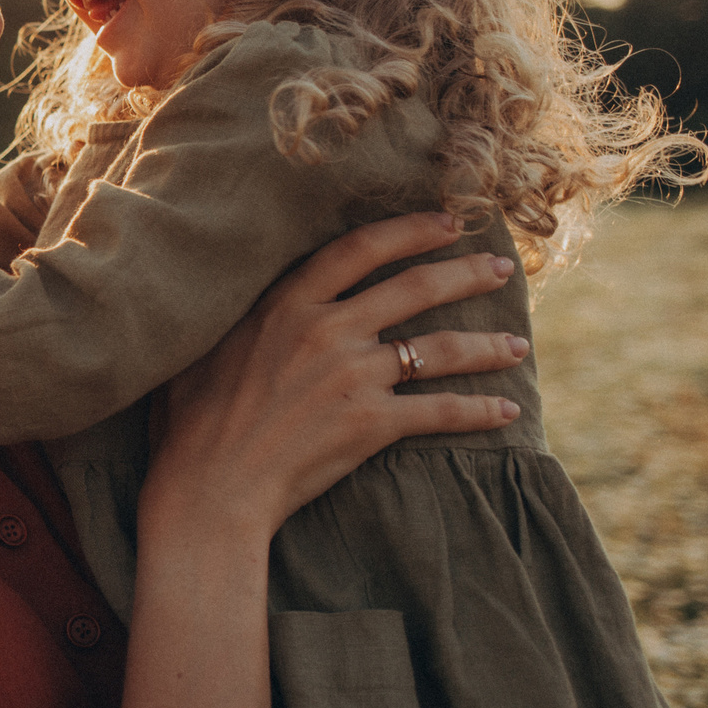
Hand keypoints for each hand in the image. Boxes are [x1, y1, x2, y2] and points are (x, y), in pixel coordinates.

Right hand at [145, 212, 527, 541]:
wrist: (209, 486)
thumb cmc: (191, 422)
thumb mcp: (203, 348)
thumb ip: (242, 317)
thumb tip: (249, 296)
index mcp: (284, 305)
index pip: (359, 249)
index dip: (409, 230)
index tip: (446, 221)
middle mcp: (326, 330)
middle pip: (415, 287)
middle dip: (467, 273)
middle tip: (500, 267)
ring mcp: (353, 377)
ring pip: (439, 349)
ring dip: (487, 344)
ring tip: (516, 343)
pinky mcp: (372, 424)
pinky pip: (441, 411)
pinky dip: (479, 411)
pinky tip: (505, 410)